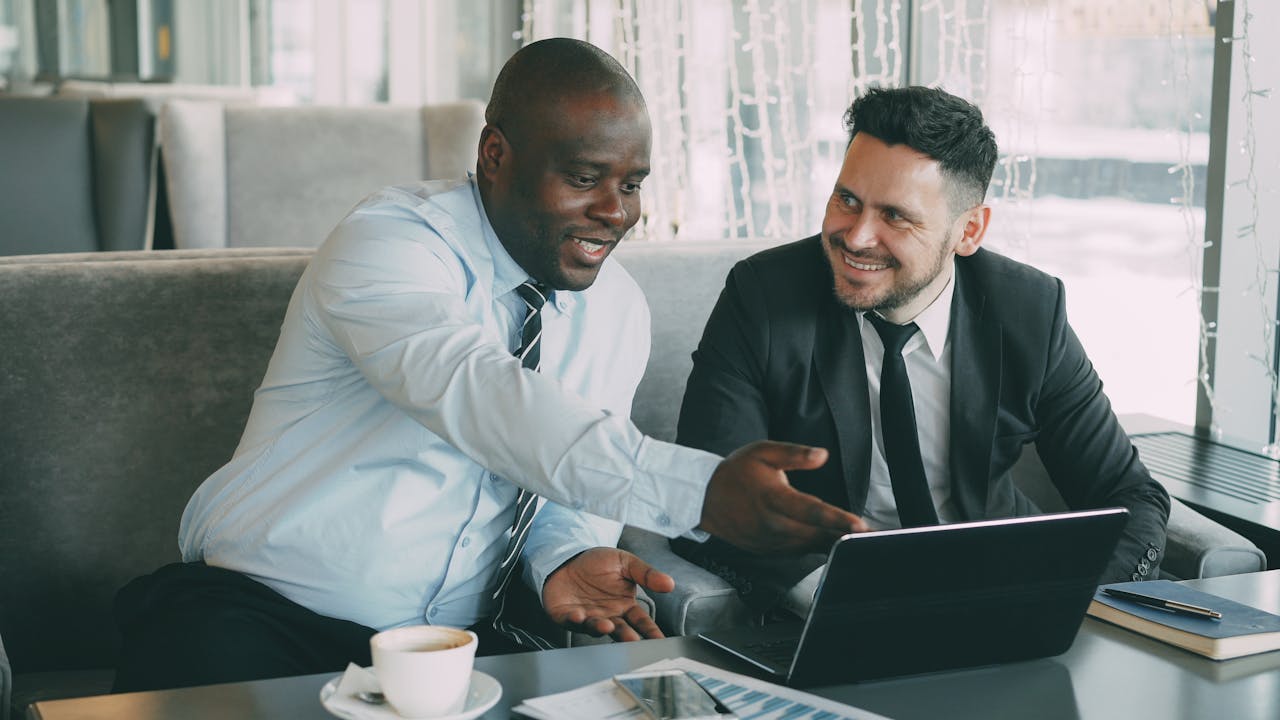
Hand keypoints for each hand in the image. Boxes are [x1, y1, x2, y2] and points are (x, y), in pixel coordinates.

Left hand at [542, 548, 674, 641]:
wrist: (570, 556)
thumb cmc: (598, 562)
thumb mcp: (626, 563)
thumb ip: (647, 574)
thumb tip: (670, 583)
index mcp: (624, 606)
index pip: (641, 622)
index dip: (650, 632)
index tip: (659, 641)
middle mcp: (608, 616)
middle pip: (620, 630)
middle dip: (626, 636)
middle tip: (633, 640)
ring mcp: (588, 617)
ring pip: (596, 628)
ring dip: (600, 628)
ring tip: (607, 625)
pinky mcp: (567, 616)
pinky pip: (571, 620)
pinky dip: (575, 620)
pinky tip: (579, 615)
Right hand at [699, 440, 867, 553]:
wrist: (706, 500)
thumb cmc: (736, 473)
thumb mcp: (762, 452)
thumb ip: (794, 453)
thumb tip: (822, 455)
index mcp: (773, 499)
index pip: (810, 510)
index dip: (836, 519)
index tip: (859, 525)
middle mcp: (774, 525)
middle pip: (818, 534)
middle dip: (848, 535)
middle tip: (878, 536)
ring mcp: (773, 542)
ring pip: (813, 546)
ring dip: (838, 543)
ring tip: (868, 542)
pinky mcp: (773, 552)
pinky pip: (803, 551)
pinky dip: (822, 547)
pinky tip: (841, 543)